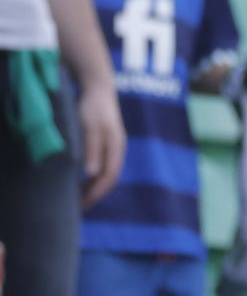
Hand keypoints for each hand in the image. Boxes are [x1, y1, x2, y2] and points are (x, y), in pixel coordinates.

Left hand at [77, 82, 125, 207]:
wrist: (99, 88)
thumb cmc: (93, 107)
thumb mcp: (90, 127)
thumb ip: (92, 149)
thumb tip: (92, 174)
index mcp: (116, 148)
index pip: (109, 177)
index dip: (97, 192)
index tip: (83, 204)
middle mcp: (117, 150)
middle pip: (109, 178)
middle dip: (96, 193)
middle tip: (80, 207)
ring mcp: (113, 147)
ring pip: (106, 173)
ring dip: (94, 186)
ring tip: (79, 196)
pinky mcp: (107, 143)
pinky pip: (103, 165)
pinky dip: (93, 176)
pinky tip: (83, 179)